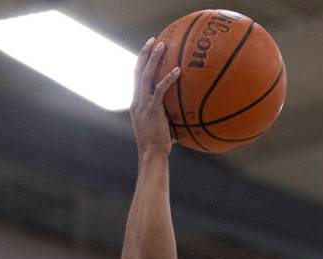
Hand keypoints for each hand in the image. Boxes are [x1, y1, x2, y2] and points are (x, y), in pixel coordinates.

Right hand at [130, 38, 179, 156]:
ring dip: (153, 59)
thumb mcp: (162, 129)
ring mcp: (143, 105)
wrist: (152, 155)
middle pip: (138, 71)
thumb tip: (185, 119)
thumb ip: (169, 120)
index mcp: (136, 105)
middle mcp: (137, 102)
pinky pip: (160, 90)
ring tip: (162, 45)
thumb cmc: (159, 147)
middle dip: (145, 54)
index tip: (149, 52)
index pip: (137, 80)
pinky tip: (178, 71)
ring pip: (145, 76)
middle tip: (154, 40)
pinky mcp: (152, 110)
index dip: (142, 64)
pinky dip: (168, 79)